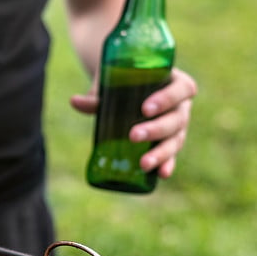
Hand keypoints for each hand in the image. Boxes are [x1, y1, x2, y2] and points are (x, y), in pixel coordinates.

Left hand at [71, 68, 197, 177]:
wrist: (126, 86)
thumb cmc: (123, 80)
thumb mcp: (112, 83)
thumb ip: (97, 94)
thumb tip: (75, 102)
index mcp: (176, 82)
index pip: (181, 89)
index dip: (167, 99)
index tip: (145, 109)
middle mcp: (181, 105)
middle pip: (177, 119)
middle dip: (156, 129)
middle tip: (133, 136)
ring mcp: (178, 125)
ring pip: (176, 140)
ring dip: (161, 153)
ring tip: (143, 164)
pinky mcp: (170, 141)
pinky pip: (172, 155)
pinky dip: (167, 164)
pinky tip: (161, 175)